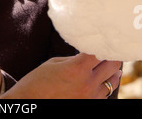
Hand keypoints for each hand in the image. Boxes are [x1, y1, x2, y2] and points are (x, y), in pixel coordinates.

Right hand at [0, 53, 121, 98]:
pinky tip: (103, 79)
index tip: (100, 39)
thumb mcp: (55, 62)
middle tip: (108, 49)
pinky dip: (106, 85)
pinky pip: (105, 94)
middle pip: (111, 65)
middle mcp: (88, 83)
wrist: (30, 101)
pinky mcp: (89, 105)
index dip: (101, 43)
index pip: (99, 51)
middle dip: (110, 55)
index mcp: (77, 68)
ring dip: (112, 71)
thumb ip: (74, 58)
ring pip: (112, 81)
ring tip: (110, 63)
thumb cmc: (38, 80)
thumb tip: (87, 54)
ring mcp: (90, 97)